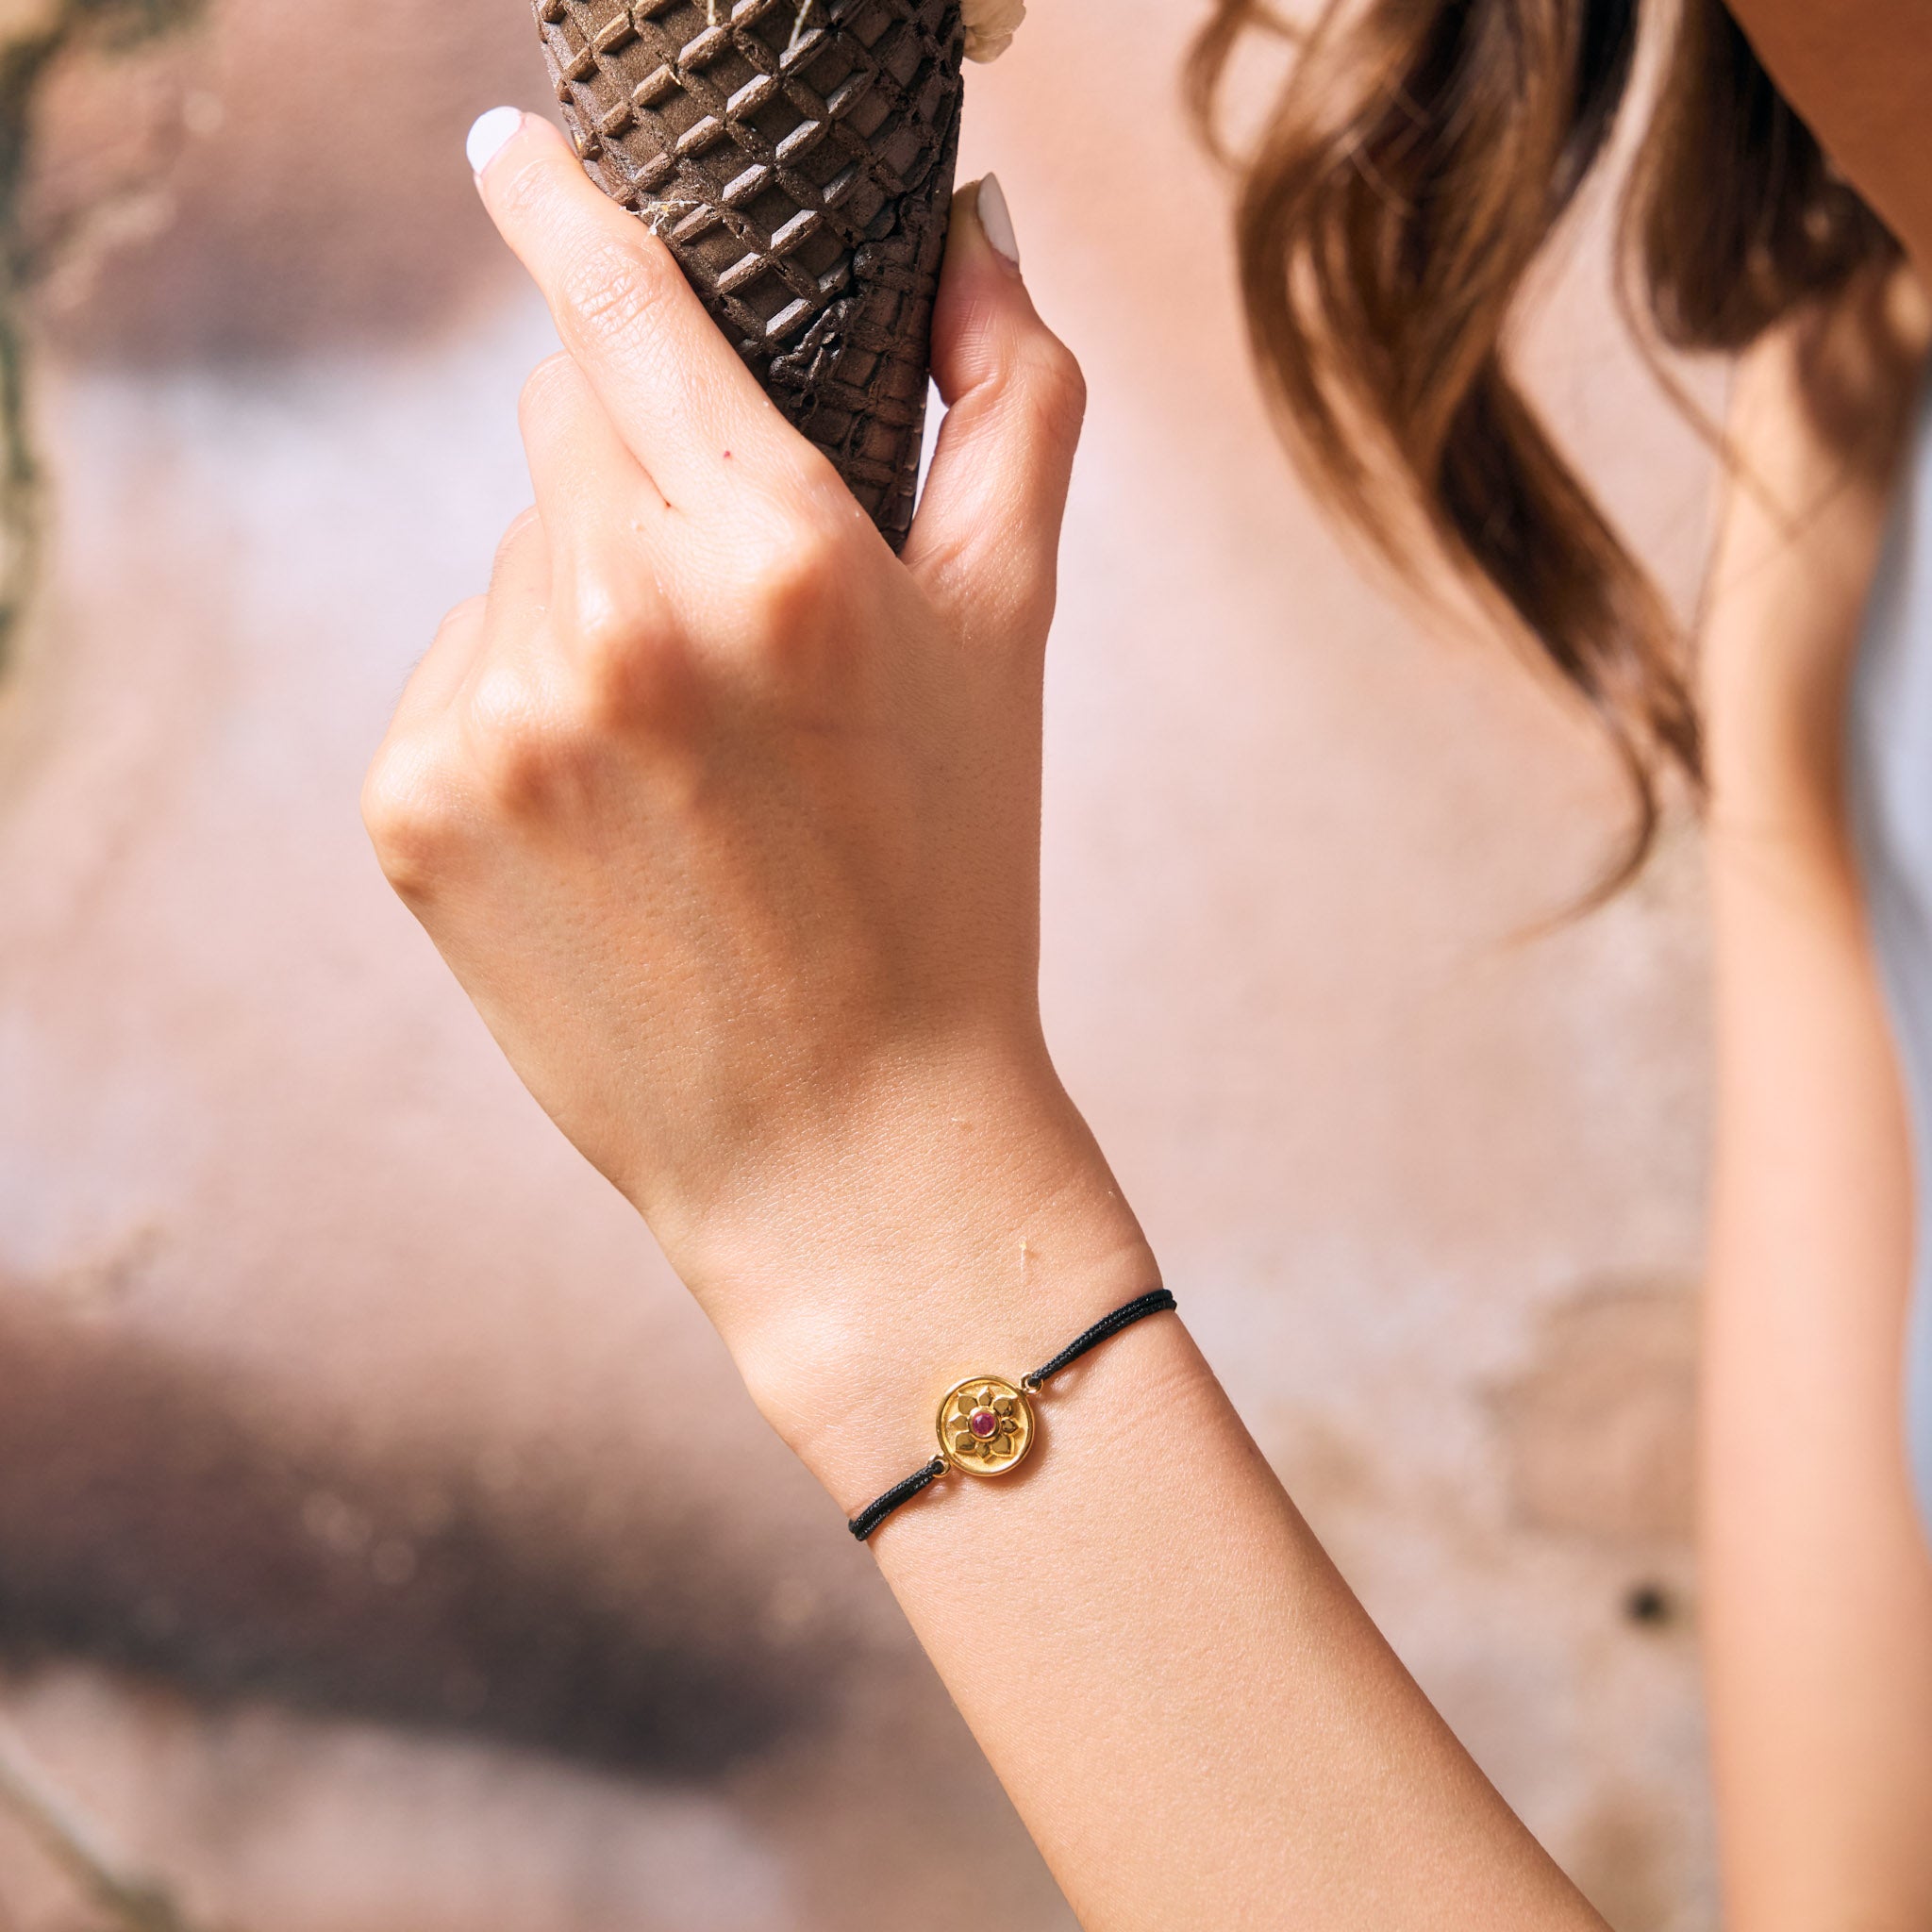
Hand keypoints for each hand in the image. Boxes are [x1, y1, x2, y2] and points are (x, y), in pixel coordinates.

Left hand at [361, 115, 1152, 1480]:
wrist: (850, 1147)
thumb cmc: (950, 891)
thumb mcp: (1009, 642)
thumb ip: (1008, 406)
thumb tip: (975, 235)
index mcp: (778, 562)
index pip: (631, 311)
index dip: (569, 213)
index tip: (512, 155)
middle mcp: (617, 621)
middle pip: (567, 427)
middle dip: (645, 474)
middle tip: (738, 623)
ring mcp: (497, 720)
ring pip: (515, 559)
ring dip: (592, 602)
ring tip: (692, 761)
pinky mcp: (414, 811)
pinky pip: (460, 674)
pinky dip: (526, 707)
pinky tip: (616, 818)